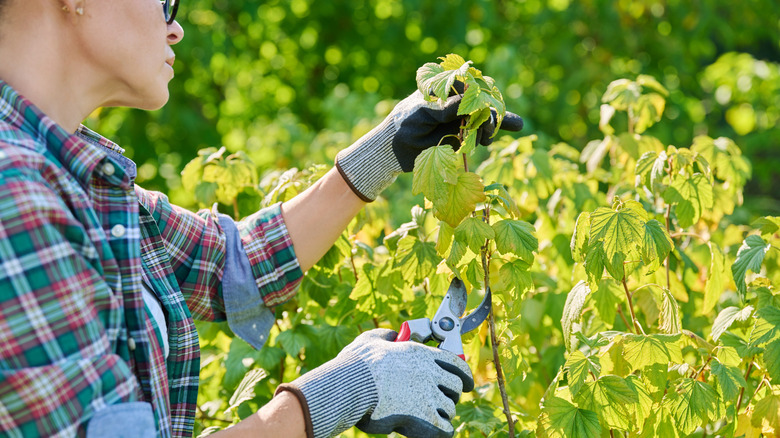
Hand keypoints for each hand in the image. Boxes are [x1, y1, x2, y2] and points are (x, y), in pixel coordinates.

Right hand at [275, 329, 473, 437]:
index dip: (465, 375)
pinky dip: (441, 430)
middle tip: (443, 401)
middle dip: (451, 395)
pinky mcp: (424, 417)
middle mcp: (430, 372)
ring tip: (430, 417)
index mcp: (420, 353)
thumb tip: (393, 335)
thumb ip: (387, 336)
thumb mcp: (371, 339)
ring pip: (450, 408)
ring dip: (442, 413)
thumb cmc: (357, 364)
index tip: (467, 383)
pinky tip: (434, 430)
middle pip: (456, 387)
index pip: (456, 364)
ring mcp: (429, 395)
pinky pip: (445, 428)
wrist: (352, 385)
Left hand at [335, 91, 522, 200]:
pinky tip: (517, 125)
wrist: (395, 149)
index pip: (470, 87)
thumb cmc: (403, 125)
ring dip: (491, 127)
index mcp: (445, 88)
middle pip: (482, 102)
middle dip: (489, 116)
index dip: (480, 98)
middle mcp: (456, 101)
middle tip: (489, 132)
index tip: (483, 111)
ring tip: (487, 140)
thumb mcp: (420, 114)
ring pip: (485, 117)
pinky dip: (497, 129)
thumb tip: (466, 101)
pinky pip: (483, 130)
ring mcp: (461, 118)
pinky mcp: (463, 134)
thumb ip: (442, 108)